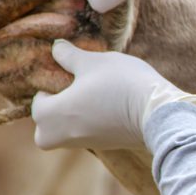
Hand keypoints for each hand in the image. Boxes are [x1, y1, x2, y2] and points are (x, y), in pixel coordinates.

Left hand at [31, 40, 195, 150]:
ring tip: (95, 95)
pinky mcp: (105, 146)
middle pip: (46, 126)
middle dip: (56, 109)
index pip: (38, 103)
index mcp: (52, 115)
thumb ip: (70, 56)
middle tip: (76, 89)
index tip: (70, 75)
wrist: (158, 111)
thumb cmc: (120, 83)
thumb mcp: (92, 62)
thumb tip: (56, 48)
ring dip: (73, 116)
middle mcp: (62, 135)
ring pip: (66, 132)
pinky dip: (90, 123)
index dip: (52, 85)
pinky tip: (109, 105)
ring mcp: (85, 144)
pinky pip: (86, 135)